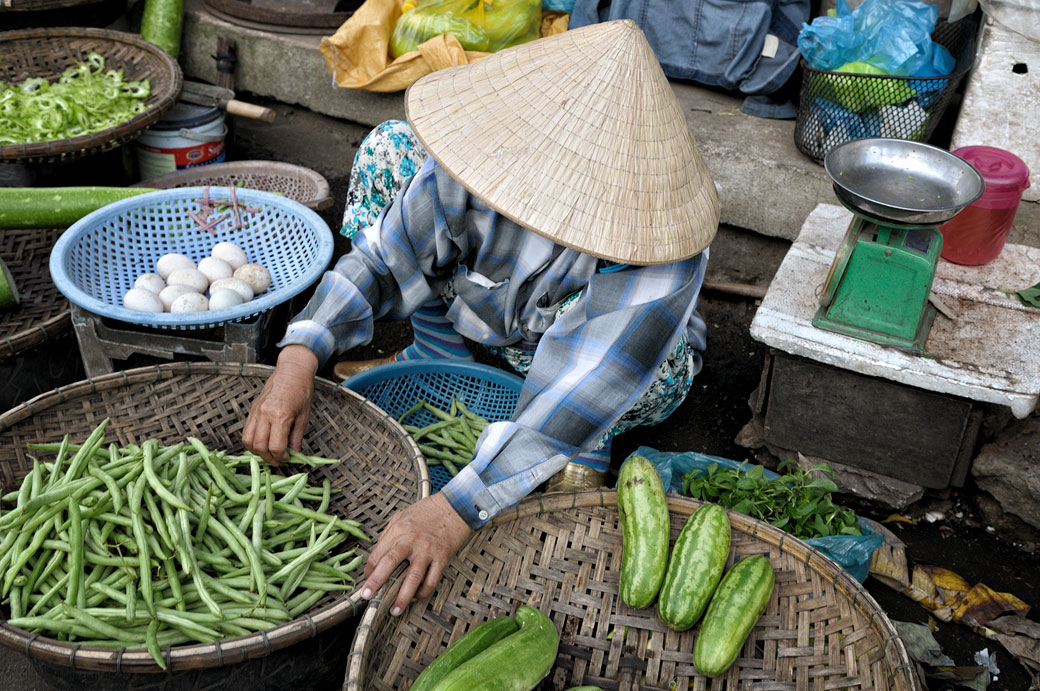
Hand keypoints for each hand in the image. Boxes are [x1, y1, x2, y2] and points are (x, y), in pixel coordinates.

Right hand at [243, 345, 318, 464]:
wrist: (292, 371)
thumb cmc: (302, 391)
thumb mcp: (304, 416)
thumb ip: (297, 437)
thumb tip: (294, 453)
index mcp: (280, 416)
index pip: (276, 446)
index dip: (281, 457)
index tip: (287, 458)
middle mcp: (265, 414)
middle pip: (259, 446)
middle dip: (268, 458)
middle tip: (278, 460)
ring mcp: (256, 411)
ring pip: (248, 440)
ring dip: (257, 451)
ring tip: (268, 454)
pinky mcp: (253, 409)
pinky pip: (246, 430)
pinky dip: (251, 441)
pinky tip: (261, 443)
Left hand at [361, 493, 472, 615]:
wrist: (455, 506)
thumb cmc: (427, 510)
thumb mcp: (401, 516)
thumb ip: (389, 535)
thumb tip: (378, 555)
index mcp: (398, 531)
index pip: (377, 554)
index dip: (369, 571)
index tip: (367, 582)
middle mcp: (411, 541)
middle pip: (389, 564)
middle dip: (376, 583)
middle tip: (368, 597)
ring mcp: (427, 551)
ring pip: (412, 578)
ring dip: (402, 597)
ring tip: (394, 611)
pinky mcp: (442, 558)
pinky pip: (431, 580)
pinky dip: (423, 592)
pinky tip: (417, 596)